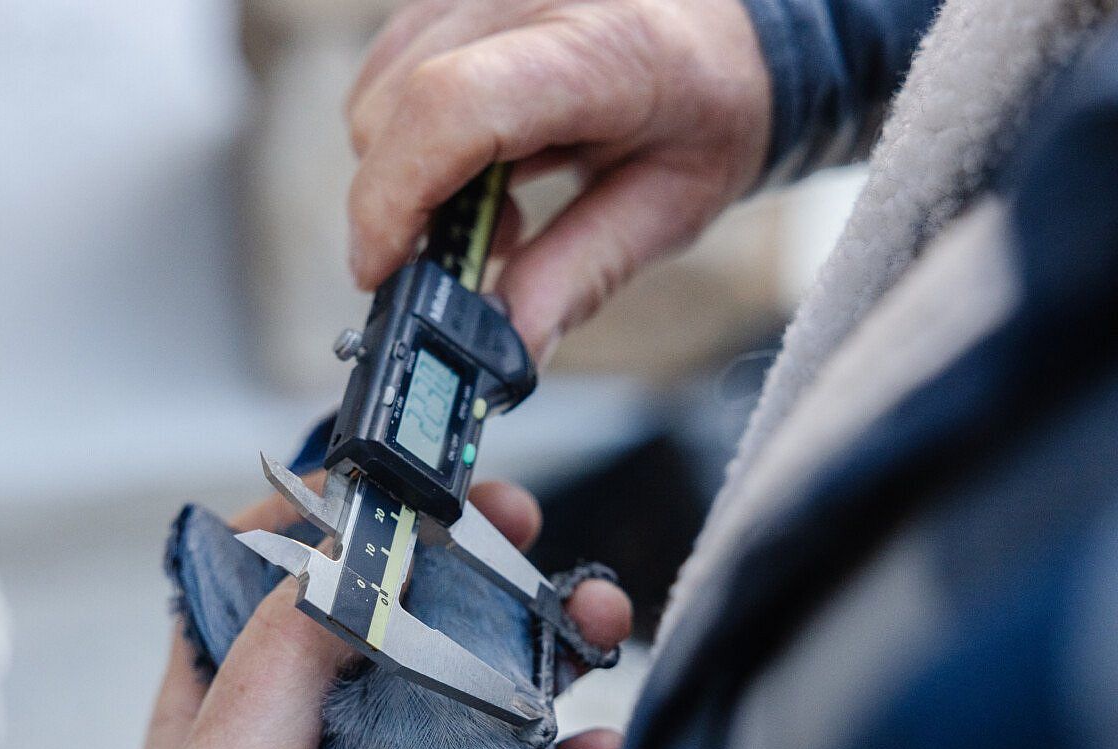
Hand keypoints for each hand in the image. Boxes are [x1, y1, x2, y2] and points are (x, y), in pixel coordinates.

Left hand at [141, 478, 630, 748]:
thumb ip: (274, 650)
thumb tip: (339, 547)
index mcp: (235, 703)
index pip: (272, 575)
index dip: (333, 517)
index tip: (396, 482)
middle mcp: (321, 723)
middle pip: (397, 603)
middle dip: (466, 554)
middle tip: (518, 518)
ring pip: (481, 664)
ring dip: (547, 629)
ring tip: (598, 621)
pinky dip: (574, 742)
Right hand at [346, 0, 770, 359]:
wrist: (739, 31)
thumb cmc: (715, 113)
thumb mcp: (671, 210)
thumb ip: (581, 276)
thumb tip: (503, 348)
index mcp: (602, 51)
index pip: (451, 108)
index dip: (395, 198)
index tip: (384, 271)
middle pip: (396, 109)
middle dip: (407, 204)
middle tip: (480, 251)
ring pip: (378, 90)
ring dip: (411, 169)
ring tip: (499, 201)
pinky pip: (391, 64)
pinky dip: (416, 130)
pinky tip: (487, 155)